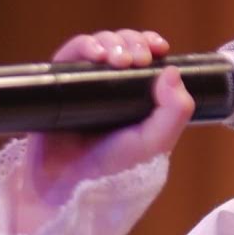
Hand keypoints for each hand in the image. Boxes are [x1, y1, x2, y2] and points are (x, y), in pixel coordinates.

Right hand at [16, 29, 193, 231]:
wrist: (70, 192)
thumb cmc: (114, 173)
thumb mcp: (155, 144)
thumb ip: (175, 112)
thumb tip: (172, 70)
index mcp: (137, 99)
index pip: (145, 59)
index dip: (150, 45)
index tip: (159, 47)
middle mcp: (110, 90)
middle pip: (122, 47)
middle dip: (132, 42)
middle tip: (137, 58)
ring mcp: (83, 87)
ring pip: (98, 46)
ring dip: (110, 41)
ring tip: (116, 57)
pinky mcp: (59, 87)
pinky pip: (68, 56)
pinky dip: (83, 46)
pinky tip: (95, 54)